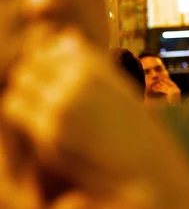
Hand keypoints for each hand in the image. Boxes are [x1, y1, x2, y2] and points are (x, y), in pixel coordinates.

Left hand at [1, 25, 188, 208]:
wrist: (151, 172)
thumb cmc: (141, 133)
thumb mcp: (123, 87)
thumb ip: (92, 63)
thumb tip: (64, 36)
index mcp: (96, 64)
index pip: (50, 50)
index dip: (49, 68)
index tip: (59, 88)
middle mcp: (77, 78)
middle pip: (28, 68)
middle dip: (33, 84)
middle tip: (49, 107)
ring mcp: (61, 105)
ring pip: (16, 91)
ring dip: (25, 102)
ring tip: (46, 120)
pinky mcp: (50, 134)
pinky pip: (20, 118)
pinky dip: (27, 124)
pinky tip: (48, 135)